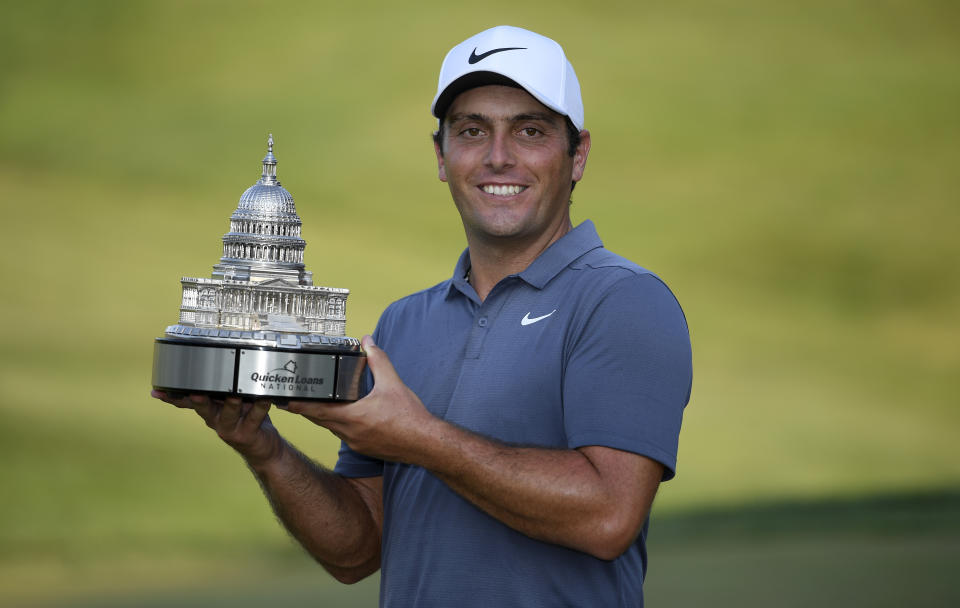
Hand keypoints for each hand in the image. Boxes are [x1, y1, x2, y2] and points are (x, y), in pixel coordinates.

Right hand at [151, 390, 280, 465]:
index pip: (187, 402)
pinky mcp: (247, 434)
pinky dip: (260, 407)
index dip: (172, 397)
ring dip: (231, 404)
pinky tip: (264, 398)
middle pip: (203, 408)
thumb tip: (215, 361)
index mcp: (209, 409)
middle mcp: (216, 420)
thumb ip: (222, 388)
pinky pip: (254, 418)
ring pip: (228, 414)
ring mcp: (230, 428)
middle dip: (198, 400)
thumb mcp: (229, 401)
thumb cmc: (246, 418)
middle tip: (195, 392)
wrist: (261, 447)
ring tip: (234, 395)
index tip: (157, 391)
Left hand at [285, 335, 437, 462]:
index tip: (285, 400)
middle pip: (320, 420)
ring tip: (317, 404)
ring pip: (332, 428)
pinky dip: (339, 424)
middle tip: (294, 400)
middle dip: (307, 409)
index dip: (299, 405)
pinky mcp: (364, 448)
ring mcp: (356, 442)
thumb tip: (369, 342)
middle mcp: (350, 433)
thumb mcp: (393, 384)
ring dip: (323, 417)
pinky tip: (346, 416)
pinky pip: (345, 435)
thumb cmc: (409, 417)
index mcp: (353, 417)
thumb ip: (378, 360)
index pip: (317, 410)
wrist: (426, 443)